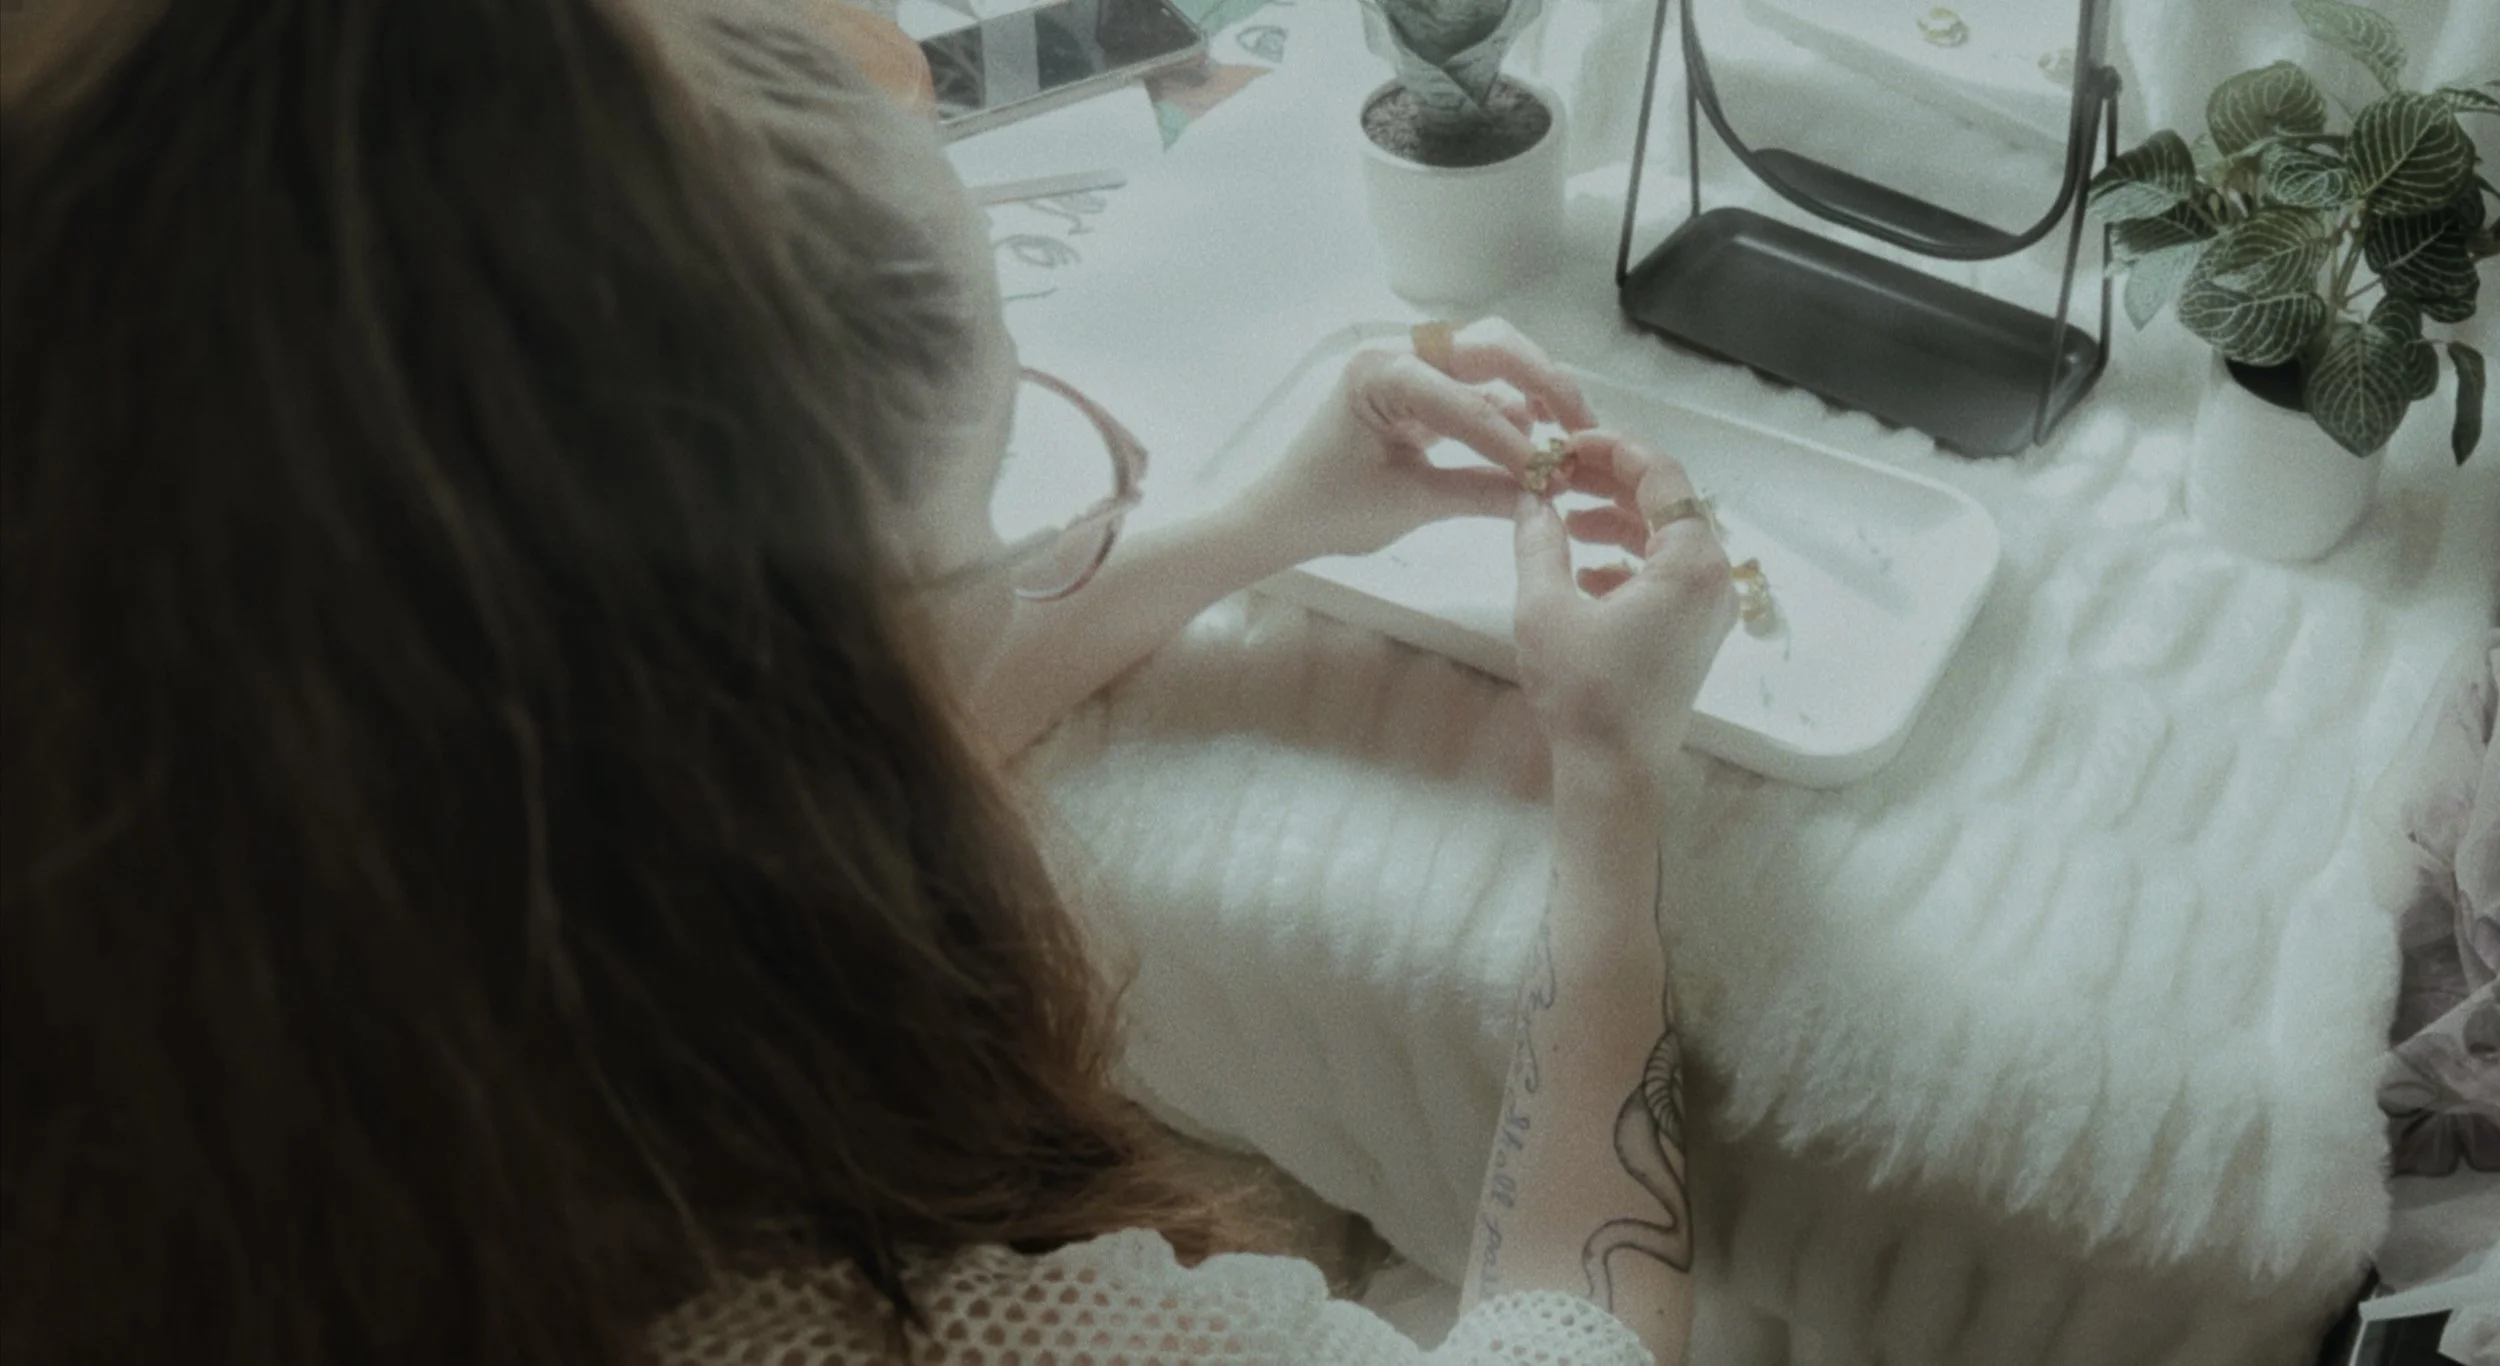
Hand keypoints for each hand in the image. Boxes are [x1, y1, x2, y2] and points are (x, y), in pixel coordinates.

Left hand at [1234, 318, 1597, 562]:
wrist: (1284, 514)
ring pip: (1492, 356)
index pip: (1463, 402)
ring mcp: (1411, 363)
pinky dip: (1512, 407)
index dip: (1512, 440)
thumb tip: (1546, 493)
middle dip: (1542, 382)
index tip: (1552, 473)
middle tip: (1582, 426)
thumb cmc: (1327, 507)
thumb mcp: (1408, 504)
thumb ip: (1479, 493)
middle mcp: (1397, 352)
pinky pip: (1478, 383)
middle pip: (1491, 346)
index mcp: (1379, 373)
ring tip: (1567, 436)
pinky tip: (1535, 442)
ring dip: (1535, 389)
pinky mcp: (1423, 384)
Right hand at [1512, 433, 1734, 776]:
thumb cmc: (1584, 693)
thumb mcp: (1545, 608)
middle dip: (1610, 483)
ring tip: (1564, 517)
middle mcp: (1715, 578)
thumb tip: (1531, 496)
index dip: (1611, 449)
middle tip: (1558, 473)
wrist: (1614, 772)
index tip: (1565, 444)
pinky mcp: (1695, 633)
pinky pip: (1667, 574)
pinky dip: (1628, 559)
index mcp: (1692, 562)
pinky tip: (1583, 569)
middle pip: (1667, 503)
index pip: (1660, 474)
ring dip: (1617, 520)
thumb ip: (1539, 539)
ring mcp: (1710, 608)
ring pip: (1666, 538)